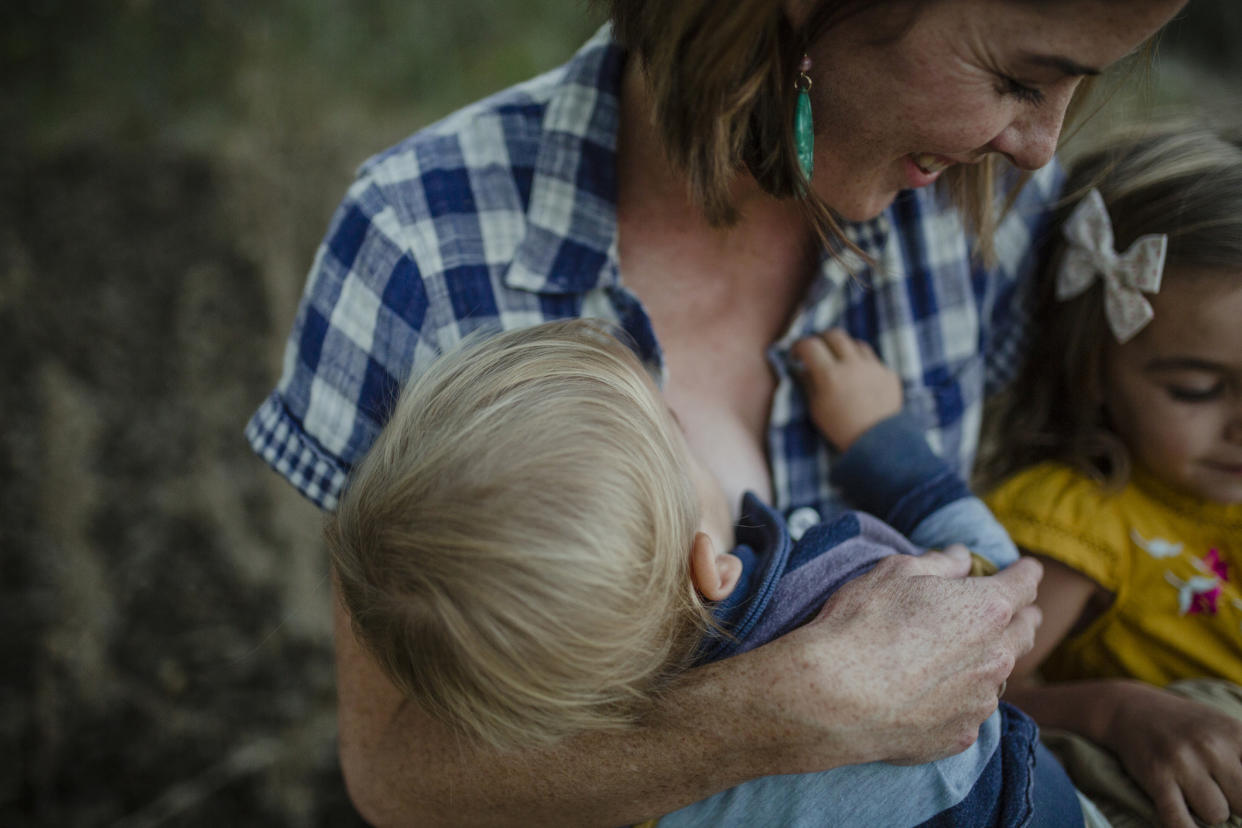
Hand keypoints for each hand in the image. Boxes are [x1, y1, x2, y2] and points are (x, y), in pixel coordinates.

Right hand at [751, 546, 1043, 768]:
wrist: (834, 696)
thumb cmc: (862, 624)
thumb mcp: (895, 573)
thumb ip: (938, 563)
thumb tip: (960, 557)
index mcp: (987, 609)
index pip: (1024, 584)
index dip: (1025, 573)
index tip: (1027, 569)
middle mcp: (996, 657)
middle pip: (1025, 632)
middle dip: (1022, 617)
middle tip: (1014, 610)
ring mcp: (980, 701)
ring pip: (998, 675)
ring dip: (987, 661)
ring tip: (959, 656)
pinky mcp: (959, 735)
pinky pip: (968, 712)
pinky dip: (958, 699)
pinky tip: (930, 694)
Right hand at [791, 329, 902, 449]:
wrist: (879, 444)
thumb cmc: (841, 429)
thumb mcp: (816, 409)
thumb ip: (807, 384)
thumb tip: (801, 368)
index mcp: (830, 375)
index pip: (810, 345)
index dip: (799, 346)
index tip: (796, 355)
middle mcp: (852, 365)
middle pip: (835, 335)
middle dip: (821, 339)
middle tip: (817, 351)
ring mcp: (873, 368)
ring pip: (856, 343)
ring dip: (844, 349)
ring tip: (840, 362)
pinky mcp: (889, 374)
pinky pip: (873, 360)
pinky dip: (862, 363)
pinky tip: (860, 377)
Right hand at [1105, 682, 1241, 827]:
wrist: (1130, 707)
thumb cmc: (1189, 725)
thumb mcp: (1228, 728)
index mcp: (1235, 733)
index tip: (1240, 794)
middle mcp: (1211, 746)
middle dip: (1237, 804)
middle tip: (1221, 791)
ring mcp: (1181, 762)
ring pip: (1216, 815)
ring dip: (1210, 812)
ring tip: (1197, 793)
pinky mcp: (1156, 777)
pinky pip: (1179, 822)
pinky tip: (1189, 826)